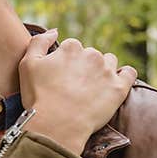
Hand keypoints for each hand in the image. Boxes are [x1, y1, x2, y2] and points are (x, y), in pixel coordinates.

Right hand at [19, 29, 136, 153]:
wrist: (57, 126)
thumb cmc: (39, 97)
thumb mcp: (27, 64)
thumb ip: (39, 42)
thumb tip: (54, 31)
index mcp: (71, 48)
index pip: (71, 47)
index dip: (65, 62)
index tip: (60, 77)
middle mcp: (91, 54)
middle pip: (90, 54)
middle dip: (84, 66)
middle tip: (74, 86)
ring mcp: (107, 71)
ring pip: (109, 61)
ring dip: (103, 69)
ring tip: (92, 87)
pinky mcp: (119, 88)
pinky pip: (129, 73)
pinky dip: (124, 75)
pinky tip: (115, 83)